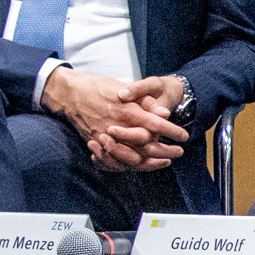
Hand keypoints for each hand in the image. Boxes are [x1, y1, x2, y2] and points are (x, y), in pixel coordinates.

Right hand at [47, 68, 187, 172]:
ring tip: (165, 161)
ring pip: (132, 159)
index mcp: (127, 111)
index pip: (155, 125)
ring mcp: (106, 139)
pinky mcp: (97, 144)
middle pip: (147, 147)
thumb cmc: (99, 87)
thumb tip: (165, 114)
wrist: (70, 94)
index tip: (184, 136)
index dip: (172, 132)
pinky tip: (142, 164)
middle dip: (166, 150)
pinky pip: (115, 162)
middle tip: (179, 151)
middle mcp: (118, 128)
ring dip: (152, 162)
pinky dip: (130, 166)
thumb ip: (146, 102)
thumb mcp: (125, 88)